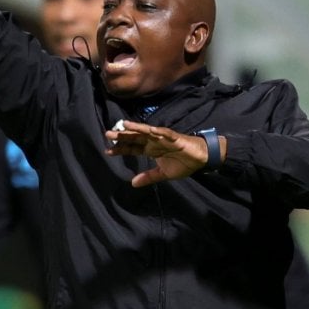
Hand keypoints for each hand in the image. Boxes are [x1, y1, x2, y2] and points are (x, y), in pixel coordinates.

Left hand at [105, 120, 222, 187]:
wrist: (200, 159)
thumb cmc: (183, 163)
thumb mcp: (163, 174)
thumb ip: (148, 177)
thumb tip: (133, 183)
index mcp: (151, 150)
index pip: (132, 148)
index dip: (121, 149)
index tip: (108, 151)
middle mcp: (154, 142)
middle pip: (135, 138)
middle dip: (123, 136)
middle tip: (108, 134)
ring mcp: (163, 138)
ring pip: (147, 132)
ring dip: (136, 128)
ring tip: (124, 125)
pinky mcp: (175, 138)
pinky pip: (165, 133)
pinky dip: (158, 131)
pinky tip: (149, 129)